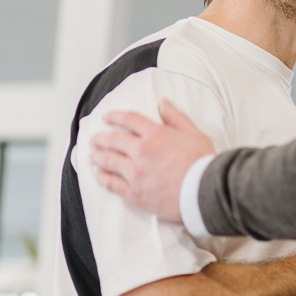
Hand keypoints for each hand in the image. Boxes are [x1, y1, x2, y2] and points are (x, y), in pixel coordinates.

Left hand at [90, 98, 214, 222]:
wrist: (204, 191)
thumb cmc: (202, 161)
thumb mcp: (194, 133)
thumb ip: (175, 117)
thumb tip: (162, 103)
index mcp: (155, 135)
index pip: (129, 120)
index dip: (115, 116)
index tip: (107, 117)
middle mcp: (141, 151)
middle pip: (113, 140)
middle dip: (101, 138)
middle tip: (96, 138)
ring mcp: (136, 173)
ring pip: (108, 161)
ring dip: (97, 156)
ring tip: (92, 155)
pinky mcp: (135, 193)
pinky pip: (111, 184)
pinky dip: (102, 177)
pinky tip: (98, 174)